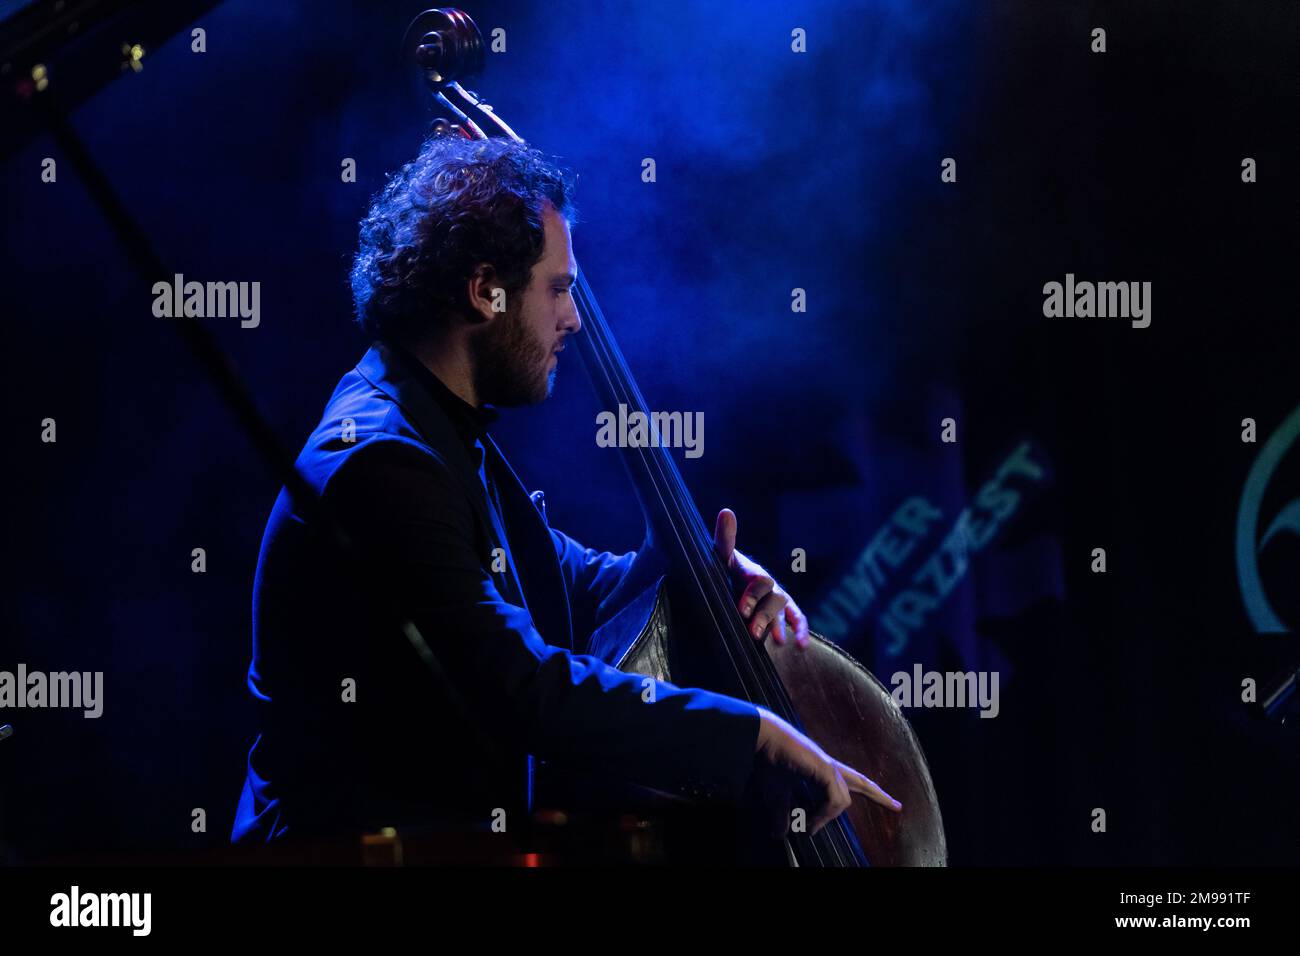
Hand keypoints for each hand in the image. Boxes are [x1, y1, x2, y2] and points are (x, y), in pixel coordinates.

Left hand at [713, 508, 809, 647]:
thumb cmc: (723, 569)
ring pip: (781, 607)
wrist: (730, 580)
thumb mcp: (719, 558)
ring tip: (774, 641)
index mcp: (749, 570)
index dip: (751, 595)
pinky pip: (797, 617)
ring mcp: (776, 595)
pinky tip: (800, 645)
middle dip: (762, 613)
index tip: (742, 610)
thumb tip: (727, 511)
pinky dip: (801, 630)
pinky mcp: (785, 610)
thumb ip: (724, 539)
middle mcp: (765, 581)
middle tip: (752, 630)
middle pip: (771, 596)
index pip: (755, 579)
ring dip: (777, 624)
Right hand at [754, 707, 901, 836]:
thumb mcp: (777, 794)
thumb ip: (781, 813)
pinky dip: (824, 814)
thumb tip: (779, 834)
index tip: (884, 799)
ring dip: (826, 818)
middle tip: (897, 807)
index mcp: (820, 770)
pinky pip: (835, 799)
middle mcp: (829, 767)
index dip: (866, 790)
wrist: (763, 739)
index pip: (849, 780)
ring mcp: (828, 768)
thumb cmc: (769, 761)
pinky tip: (810, 821)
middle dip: (879, 795)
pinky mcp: (825, 770)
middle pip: (860, 781)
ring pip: (843, 800)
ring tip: (809, 829)